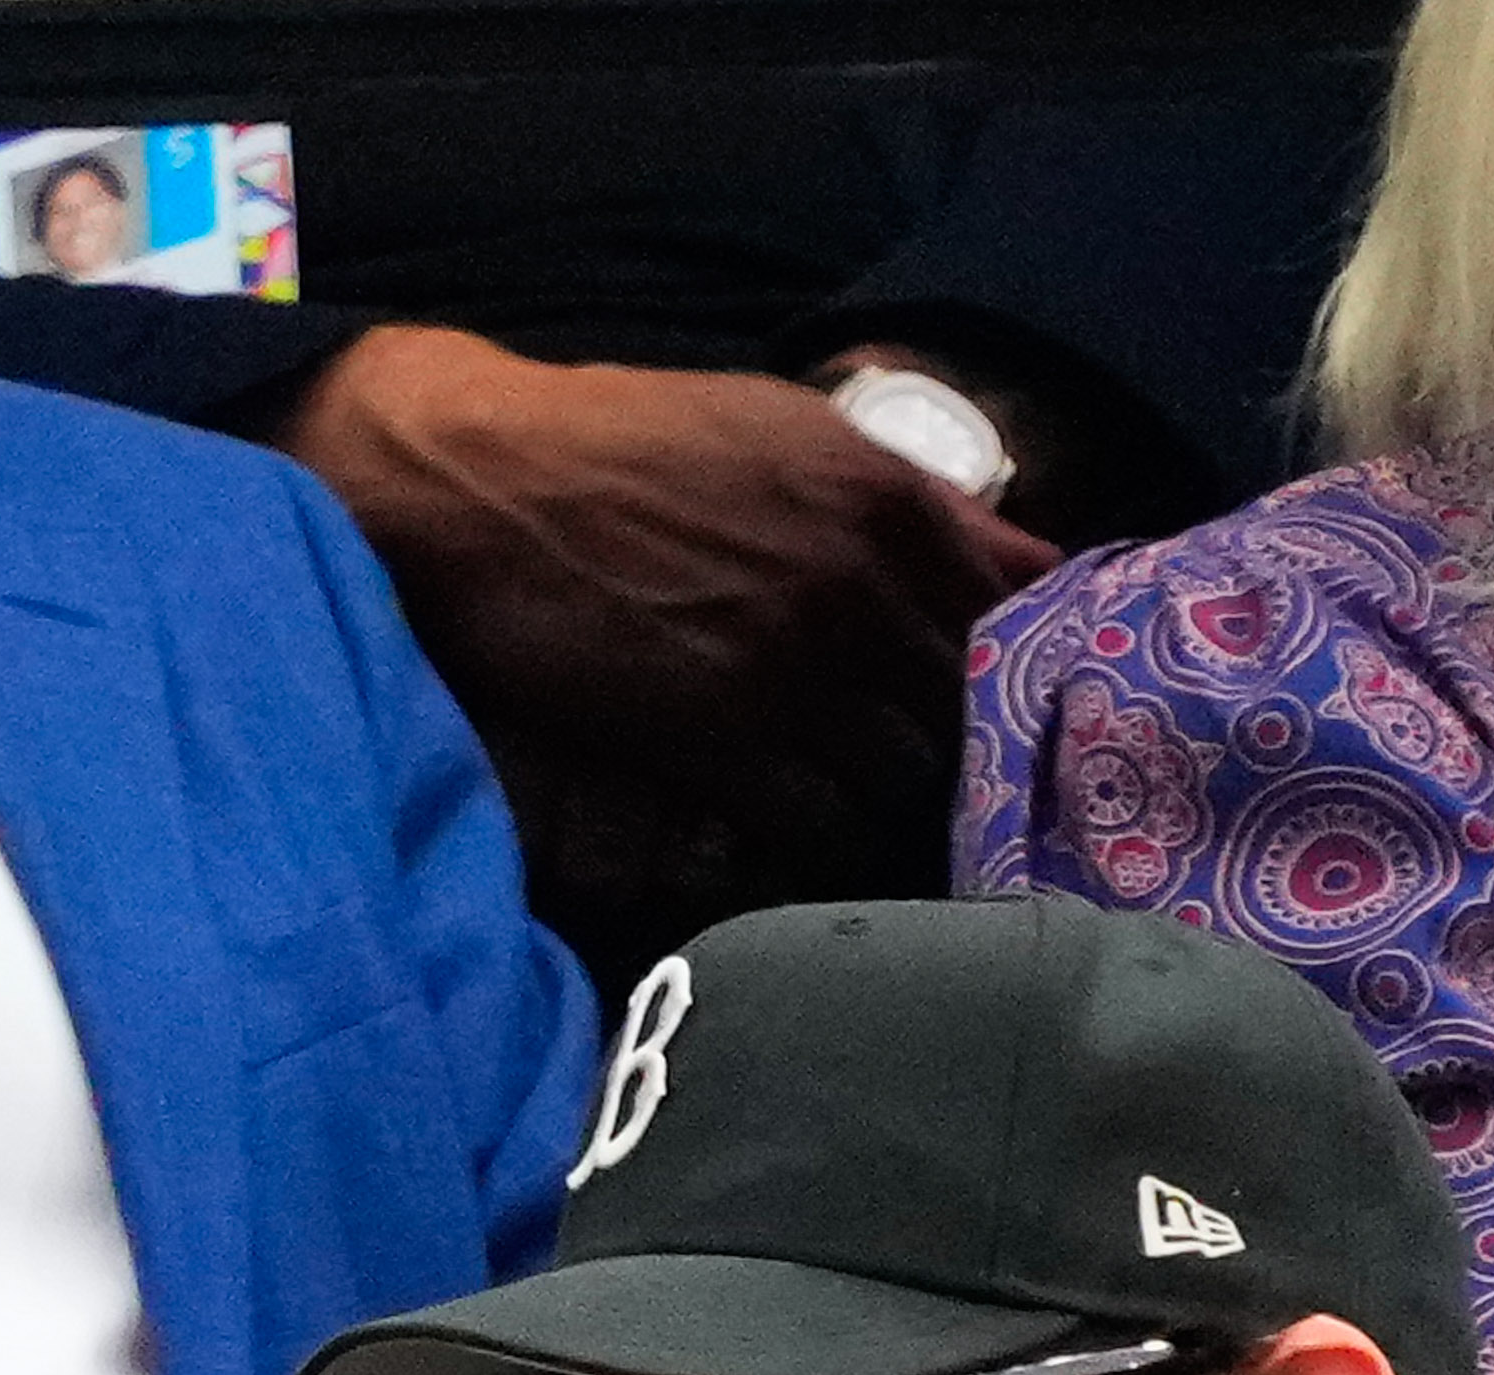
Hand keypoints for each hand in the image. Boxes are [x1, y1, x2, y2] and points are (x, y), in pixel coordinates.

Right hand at [268, 325, 1051, 986]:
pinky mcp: (722, 745)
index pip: (1015, 601)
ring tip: (838, 776)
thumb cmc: (620, 443)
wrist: (479, 486)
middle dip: (944, 722)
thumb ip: (898, 495)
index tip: (993, 677)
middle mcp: (856, 586)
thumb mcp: (779, 428)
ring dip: (879, 783)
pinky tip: (782, 809)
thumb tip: (1004, 551)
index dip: (1011, 648)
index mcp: (881, 497)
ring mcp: (792, 672)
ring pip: (904, 773)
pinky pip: (822, 824)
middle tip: (908, 740)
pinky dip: (814, 827)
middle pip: (963, 699)